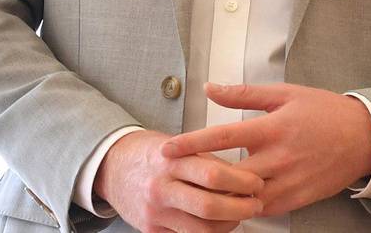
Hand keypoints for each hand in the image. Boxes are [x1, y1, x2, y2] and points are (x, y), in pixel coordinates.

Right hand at [94, 129, 263, 232]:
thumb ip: (209, 161)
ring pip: (201, 229)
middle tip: (255, 205)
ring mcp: (155, 212)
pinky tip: (218, 224)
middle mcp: (161, 188)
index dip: (242, 182)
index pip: (213, 174)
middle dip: (240, 209)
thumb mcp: (181, 146)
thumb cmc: (151, 154)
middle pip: (209, 206)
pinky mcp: (151, 230)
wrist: (113, 166)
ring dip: (228, 225)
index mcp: (172, 161)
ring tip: (239, 215)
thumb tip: (244, 176)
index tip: (257, 183)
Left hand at [161, 83, 370, 215]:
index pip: (223, 137)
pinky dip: (244, 207)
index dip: (191, 144)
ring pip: (244, 198)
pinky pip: (263, 209)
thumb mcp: (285, 94)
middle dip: (200, 178)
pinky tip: (231, 202)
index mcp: (273, 128)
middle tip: (177, 177)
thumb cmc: (324, 112)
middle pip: (229, 176)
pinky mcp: (298, 198)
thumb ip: (244, 94)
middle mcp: (279, 157)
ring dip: (221, 197)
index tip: (167, 150)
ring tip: (199, 192)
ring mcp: (289, 181)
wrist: (365, 137)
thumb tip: (209, 88)